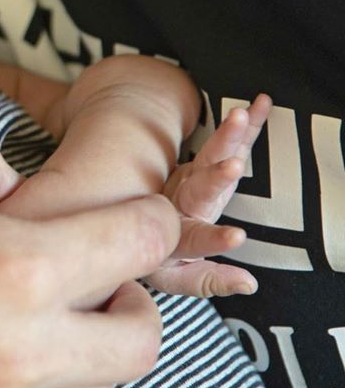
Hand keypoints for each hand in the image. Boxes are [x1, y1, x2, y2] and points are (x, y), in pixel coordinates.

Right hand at [0, 135, 179, 387]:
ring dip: (81, 358)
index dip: (150, 219)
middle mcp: (19, 358)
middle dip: (134, 304)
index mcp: (18, 271)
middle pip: (139, 348)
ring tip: (31, 323)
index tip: (140, 215)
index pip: (137, 245)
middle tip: (96, 279)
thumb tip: (10, 187)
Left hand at [146, 95, 269, 296]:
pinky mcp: (203, 166)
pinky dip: (245, 126)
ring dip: (226, 138)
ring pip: (209, 158)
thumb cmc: (159, 255)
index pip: (196, 239)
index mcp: (177, 234)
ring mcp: (191, 180)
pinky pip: (228, 144)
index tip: (237, 236)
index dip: (215, 240)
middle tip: (234, 165)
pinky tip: (258, 104)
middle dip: (216, 177)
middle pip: (199, 189)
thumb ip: (210, 280)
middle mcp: (183, 202)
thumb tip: (249, 283)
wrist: (129, 220)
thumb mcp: (179, 277)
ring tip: (241, 116)